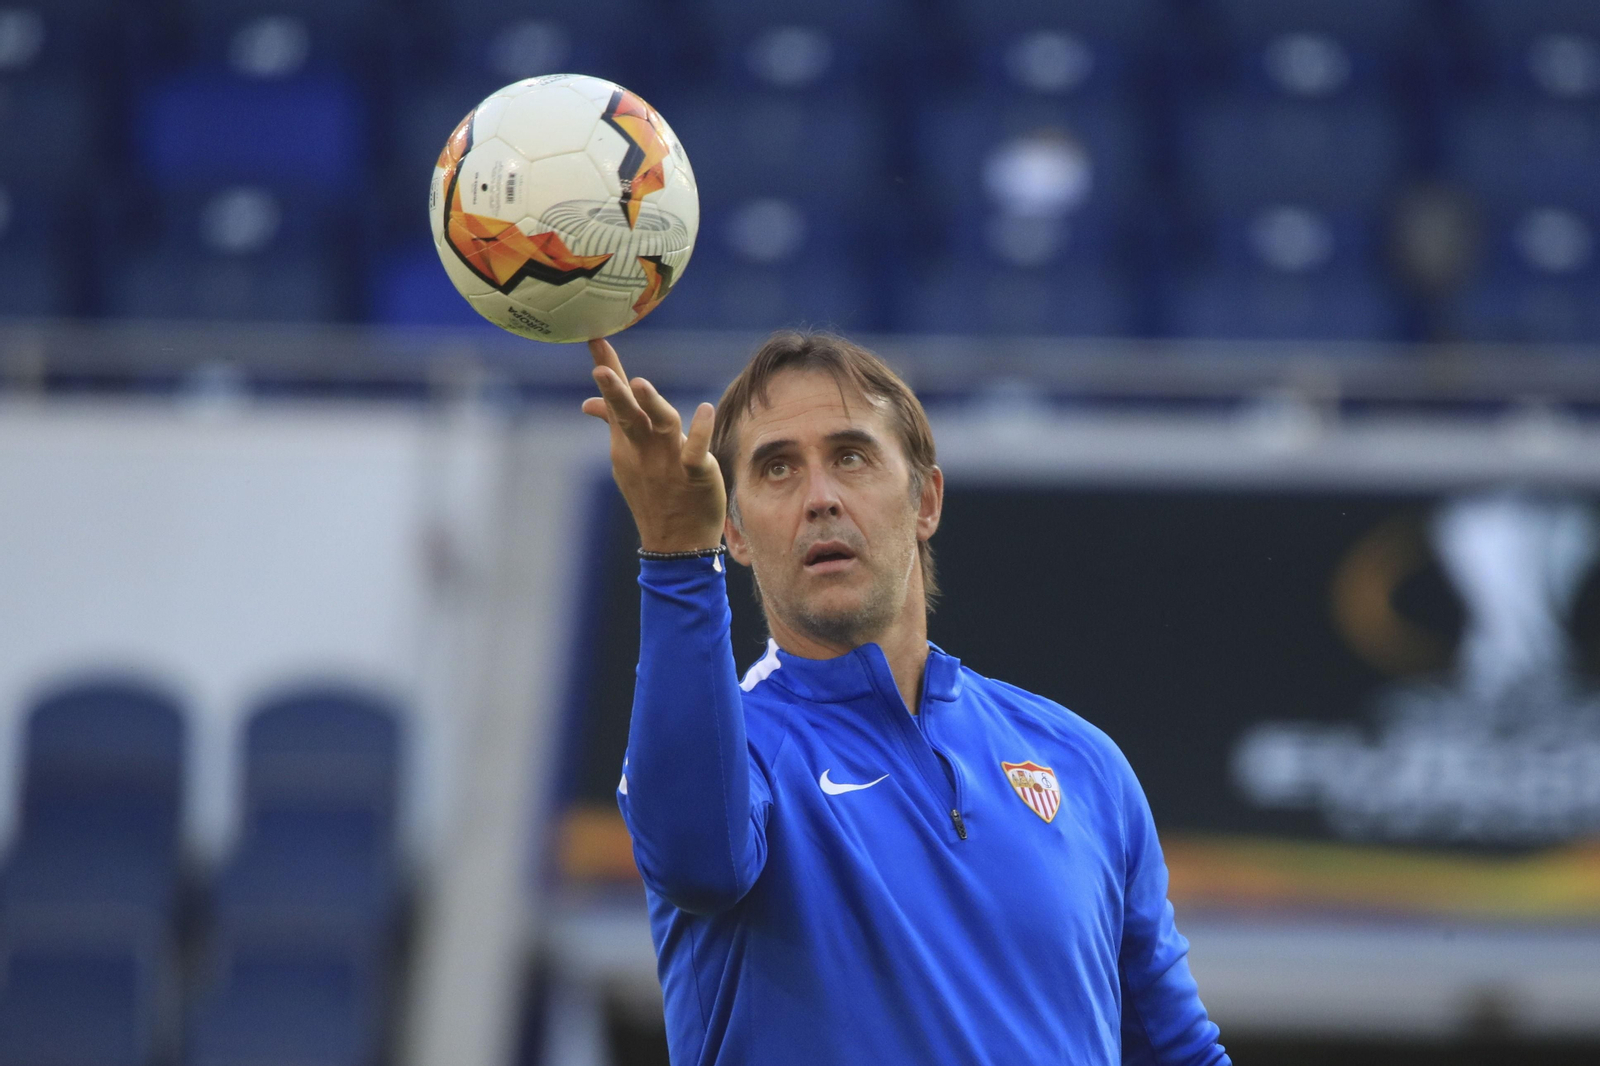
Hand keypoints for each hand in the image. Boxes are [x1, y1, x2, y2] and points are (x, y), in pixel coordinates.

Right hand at [582, 338, 726, 552]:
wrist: (675, 542)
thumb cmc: (653, 494)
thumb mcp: (627, 458)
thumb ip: (613, 425)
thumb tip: (589, 403)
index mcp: (627, 443)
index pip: (614, 401)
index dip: (607, 368)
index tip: (595, 338)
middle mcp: (643, 449)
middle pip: (627, 415)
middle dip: (614, 392)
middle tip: (600, 369)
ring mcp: (668, 462)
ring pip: (659, 427)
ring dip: (650, 405)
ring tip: (639, 384)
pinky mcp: (694, 474)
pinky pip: (695, 452)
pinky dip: (699, 432)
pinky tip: (704, 408)